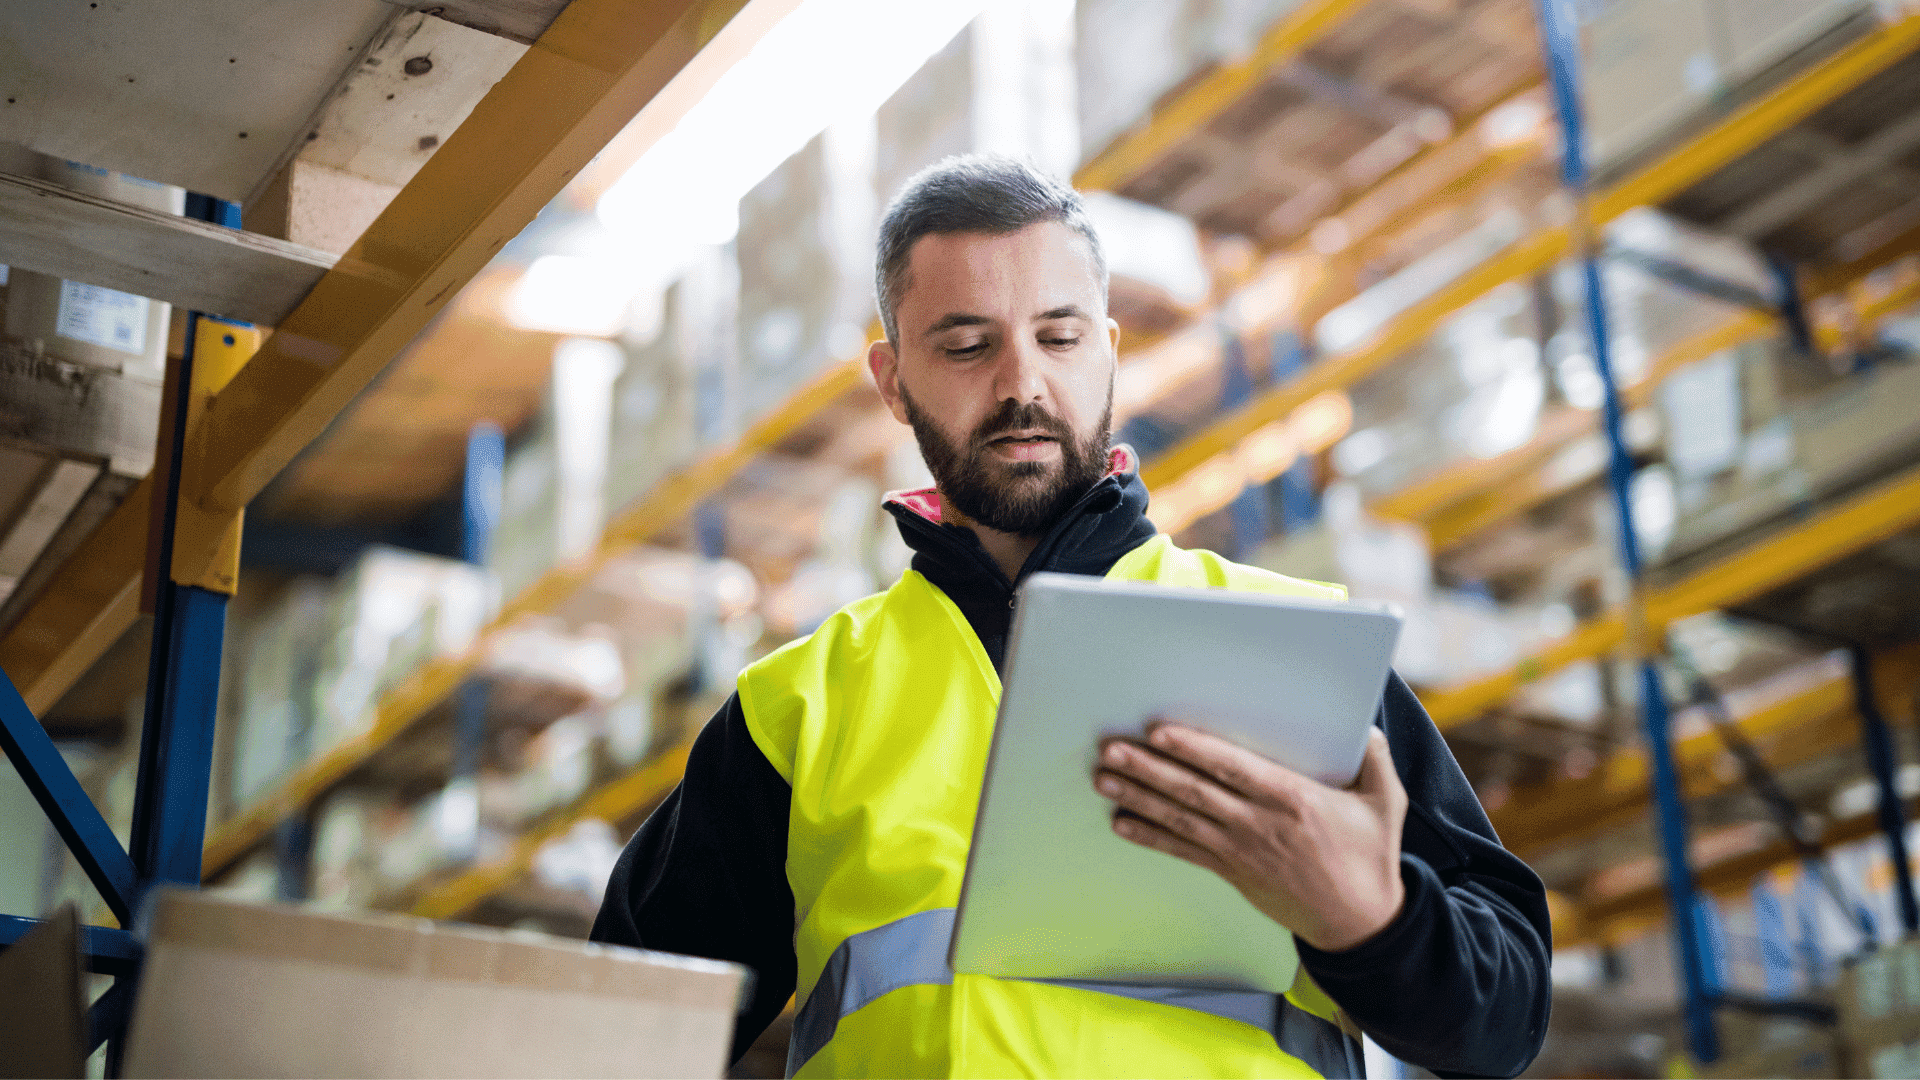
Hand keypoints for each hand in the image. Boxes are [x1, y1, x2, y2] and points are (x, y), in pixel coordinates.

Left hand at [1092, 723, 1407, 952]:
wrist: (1359, 924)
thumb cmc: (1370, 859)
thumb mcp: (1386, 802)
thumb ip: (1375, 758)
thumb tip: (1366, 725)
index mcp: (1293, 799)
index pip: (1233, 768)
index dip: (1194, 749)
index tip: (1160, 732)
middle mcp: (1258, 824)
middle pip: (1194, 791)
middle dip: (1149, 768)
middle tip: (1110, 749)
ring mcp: (1240, 850)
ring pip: (1180, 818)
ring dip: (1139, 796)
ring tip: (1104, 777)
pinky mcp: (1232, 871)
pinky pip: (1183, 851)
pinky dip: (1151, 836)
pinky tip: (1120, 822)